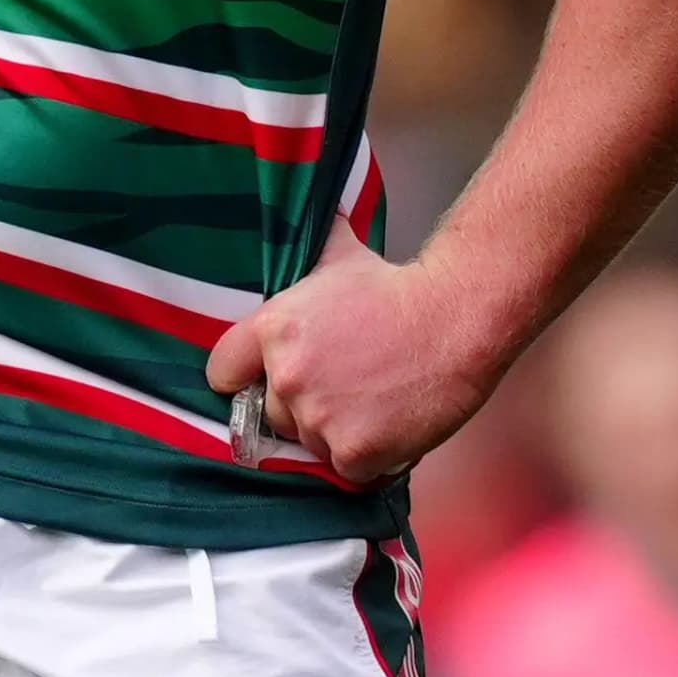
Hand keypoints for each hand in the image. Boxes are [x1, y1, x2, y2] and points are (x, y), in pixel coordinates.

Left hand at [204, 224, 500, 486]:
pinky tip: (390, 424)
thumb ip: (305, 249)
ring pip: (311, 444)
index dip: (245, 377)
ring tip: (373, 401)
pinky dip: (368, 457)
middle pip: (274, 414)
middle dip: (303, 406)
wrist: (454, 320)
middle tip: (344, 384)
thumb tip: (296, 207)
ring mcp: (319, 419)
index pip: (223, 372)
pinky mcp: (354, 452)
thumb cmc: (396, 288)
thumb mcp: (338, 257)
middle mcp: (285, 377)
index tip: (266, 378)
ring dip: (337, 432)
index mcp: (271, 331)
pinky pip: (347, 469)